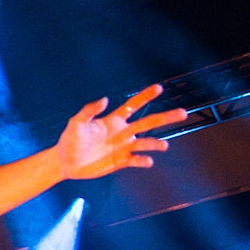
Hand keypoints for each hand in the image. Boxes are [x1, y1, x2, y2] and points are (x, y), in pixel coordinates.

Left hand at [49, 84, 187, 180]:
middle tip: (183, 112)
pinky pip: (135, 160)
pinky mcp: (120, 161)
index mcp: (114, 120)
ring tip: (163, 146)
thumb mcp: (76, 122)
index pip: (133, 105)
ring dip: (155, 144)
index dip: (146, 96)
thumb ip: (89, 111)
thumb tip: (105, 100)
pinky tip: (147, 161)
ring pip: (145, 143)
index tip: (159, 88)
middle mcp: (123, 132)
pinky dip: (142, 160)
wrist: (66, 162)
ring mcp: (123, 147)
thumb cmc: (70, 140)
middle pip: (148, 122)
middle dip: (166, 117)